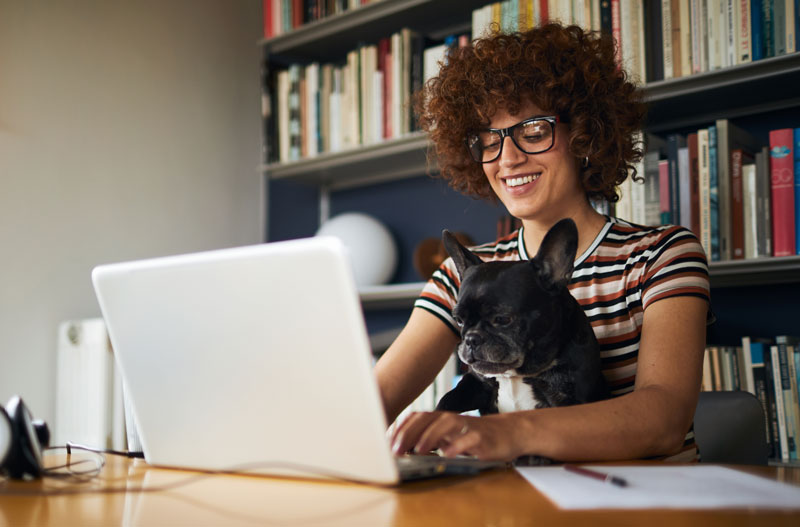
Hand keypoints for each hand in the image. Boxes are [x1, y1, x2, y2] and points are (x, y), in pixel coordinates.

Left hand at [390, 411, 522, 460]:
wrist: (507, 433)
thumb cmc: (473, 436)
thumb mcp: (449, 436)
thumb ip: (430, 439)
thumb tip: (403, 448)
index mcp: (441, 419)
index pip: (416, 417)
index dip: (401, 428)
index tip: (388, 443)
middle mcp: (451, 419)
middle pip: (426, 419)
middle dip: (409, 434)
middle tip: (396, 450)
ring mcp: (467, 426)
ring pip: (445, 424)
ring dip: (430, 436)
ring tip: (418, 450)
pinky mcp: (481, 437)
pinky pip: (468, 439)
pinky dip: (457, 446)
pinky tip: (447, 454)